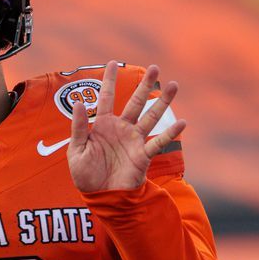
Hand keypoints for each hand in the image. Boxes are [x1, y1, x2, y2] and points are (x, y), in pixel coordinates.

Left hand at [67, 60, 184, 191]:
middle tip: (155, 67)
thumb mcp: (76, 150)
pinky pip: (158, 142)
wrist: (100, 197)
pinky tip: (182, 122)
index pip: (107, 98)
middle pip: (136, 102)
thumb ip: (78, 127)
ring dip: (163, 102)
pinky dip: (170, 133)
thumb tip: (77, 102)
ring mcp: (134, 140)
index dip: (110, 80)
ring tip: (174, 85)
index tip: (113, 62)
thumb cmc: (86, 174)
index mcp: (102, 125)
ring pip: (151, 117)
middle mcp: (121, 128)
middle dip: (145, 85)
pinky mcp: (143, 155)